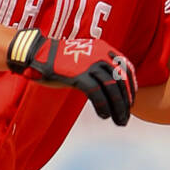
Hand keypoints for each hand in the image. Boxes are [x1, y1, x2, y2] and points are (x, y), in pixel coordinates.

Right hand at [7, 30, 136, 125]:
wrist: (38, 53)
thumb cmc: (60, 60)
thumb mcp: (85, 59)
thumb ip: (98, 68)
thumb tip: (110, 86)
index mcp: (104, 49)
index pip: (126, 68)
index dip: (131, 87)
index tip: (130, 102)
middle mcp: (100, 54)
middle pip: (120, 80)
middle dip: (125, 102)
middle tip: (126, 117)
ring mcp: (89, 64)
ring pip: (111, 88)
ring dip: (117, 107)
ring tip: (118, 121)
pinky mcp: (78, 75)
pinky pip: (96, 93)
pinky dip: (103, 106)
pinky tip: (104, 116)